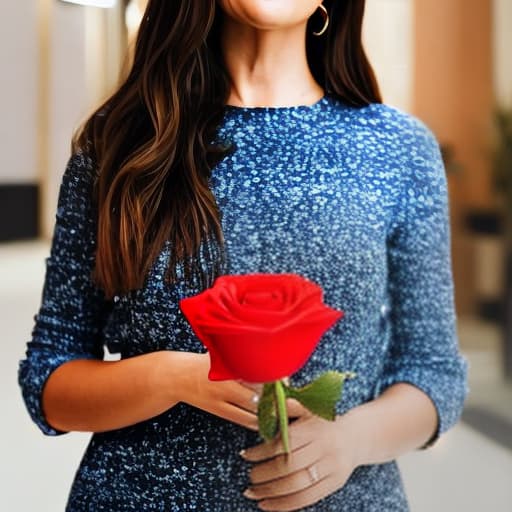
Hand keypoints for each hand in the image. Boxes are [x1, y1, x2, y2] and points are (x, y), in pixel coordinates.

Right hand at [164, 352, 305, 430]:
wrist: (175, 376)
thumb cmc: (204, 361)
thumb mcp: (221, 354)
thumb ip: (243, 358)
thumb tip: (273, 367)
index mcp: (229, 363)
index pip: (258, 371)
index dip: (275, 378)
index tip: (289, 382)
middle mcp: (226, 380)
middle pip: (259, 392)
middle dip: (279, 399)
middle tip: (298, 403)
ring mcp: (221, 397)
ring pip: (252, 409)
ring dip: (271, 413)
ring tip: (288, 415)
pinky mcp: (217, 410)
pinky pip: (242, 419)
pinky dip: (257, 422)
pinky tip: (269, 422)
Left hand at [240, 413, 358, 510]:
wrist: (355, 436)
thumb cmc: (323, 422)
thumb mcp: (308, 409)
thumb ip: (287, 407)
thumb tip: (263, 407)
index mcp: (314, 428)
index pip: (284, 443)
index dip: (262, 451)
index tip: (245, 455)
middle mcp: (324, 448)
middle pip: (289, 466)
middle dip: (264, 474)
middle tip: (250, 477)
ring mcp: (331, 468)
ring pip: (297, 485)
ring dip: (270, 493)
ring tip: (253, 493)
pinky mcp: (334, 484)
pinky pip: (307, 499)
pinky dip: (285, 505)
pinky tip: (267, 504)